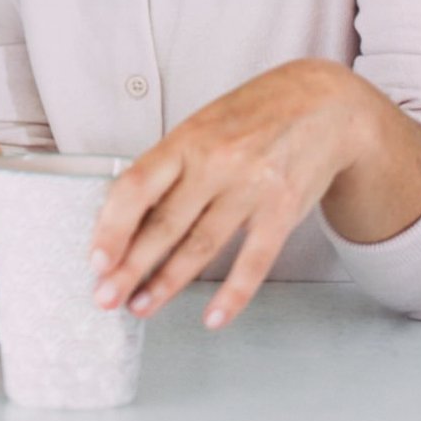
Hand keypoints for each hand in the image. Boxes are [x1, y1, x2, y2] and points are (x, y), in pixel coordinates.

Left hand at [88, 61, 367, 330]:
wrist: (324, 103)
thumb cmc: (251, 116)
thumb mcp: (201, 126)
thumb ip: (170, 167)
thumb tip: (128, 215)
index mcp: (186, 140)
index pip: (137, 187)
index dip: (112, 226)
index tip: (97, 258)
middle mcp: (216, 164)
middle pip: (164, 225)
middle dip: (130, 267)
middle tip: (106, 297)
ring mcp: (251, 189)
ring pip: (201, 246)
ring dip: (168, 282)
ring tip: (142, 306)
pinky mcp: (283, 211)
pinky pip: (254, 261)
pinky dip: (232, 294)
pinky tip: (212, 317)